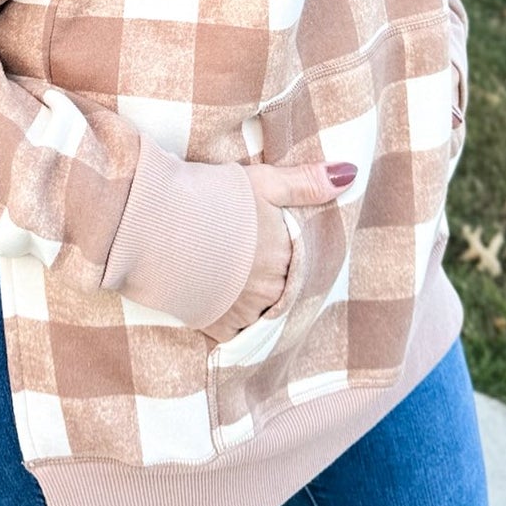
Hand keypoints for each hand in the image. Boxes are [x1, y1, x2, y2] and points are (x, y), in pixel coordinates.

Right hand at [201, 160, 357, 343]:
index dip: (282, 251)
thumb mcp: (262, 181)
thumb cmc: (210, 197)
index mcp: (287, 255)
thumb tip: (350, 174)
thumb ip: (307, 183)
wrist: (156, 224)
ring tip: (229, 275)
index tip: (263, 242)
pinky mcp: (218, 327)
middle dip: (266, 275)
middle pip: (279, 287)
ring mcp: (245, 312)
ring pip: (259, 310)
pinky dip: (229, 318)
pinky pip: (235, 331)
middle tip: (243, 257)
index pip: (297, 261)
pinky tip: (217, 297)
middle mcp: (272, 290)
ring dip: (249, 297)